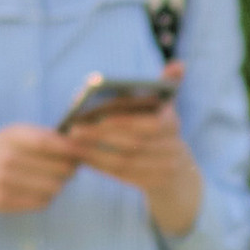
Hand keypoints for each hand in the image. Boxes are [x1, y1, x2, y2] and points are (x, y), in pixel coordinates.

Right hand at [0, 127, 80, 245]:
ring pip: (54, 188)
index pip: (51, 143)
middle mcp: (8, 157)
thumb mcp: (10, 134)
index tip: (83, 152)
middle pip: (59, 168)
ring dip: (58, 185)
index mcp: (12, 136)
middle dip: (69, 169)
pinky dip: (46, 198)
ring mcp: (5, 181)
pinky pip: (41, 203)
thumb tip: (77, 143)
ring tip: (51, 180)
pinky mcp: (5, 201)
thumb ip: (41, 136)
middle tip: (68, 168)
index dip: (73, 149)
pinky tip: (38, 191)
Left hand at [62, 95, 204, 238]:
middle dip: (101, 135)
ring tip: (71, 142)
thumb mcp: (169, 108)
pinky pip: (120, 174)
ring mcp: (163, 169)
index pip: (150, 123)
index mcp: (173, 124)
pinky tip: (80, 155)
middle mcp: (172, 149)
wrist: (179, 174)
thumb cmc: (163, 130)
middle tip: (74, 128)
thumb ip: (170, 84)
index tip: (98, 116)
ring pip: (123, 161)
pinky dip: (98, 164)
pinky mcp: (150, 184)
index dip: (125, 121)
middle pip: (133, 144)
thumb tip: (177, 64)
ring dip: (93, 151)